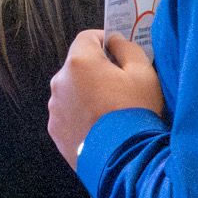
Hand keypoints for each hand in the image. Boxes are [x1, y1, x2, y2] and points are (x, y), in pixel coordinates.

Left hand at [48, 30, 164, 171]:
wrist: (123, 159)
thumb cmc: (135, 112)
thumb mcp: (143, 73)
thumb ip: (127, 48)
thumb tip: (114, 40)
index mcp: (79, 62)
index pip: (86, 37)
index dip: (103, 40)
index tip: (117, 52)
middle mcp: (60, 82)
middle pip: (77, 65)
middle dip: (96, 70)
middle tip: (119, 86)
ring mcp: (54, 107)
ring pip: (72, 90)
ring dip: (87, 93)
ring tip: (110, 110)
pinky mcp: (55, 130)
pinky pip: (68, 112)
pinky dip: (80, 114)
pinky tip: (100, 125)